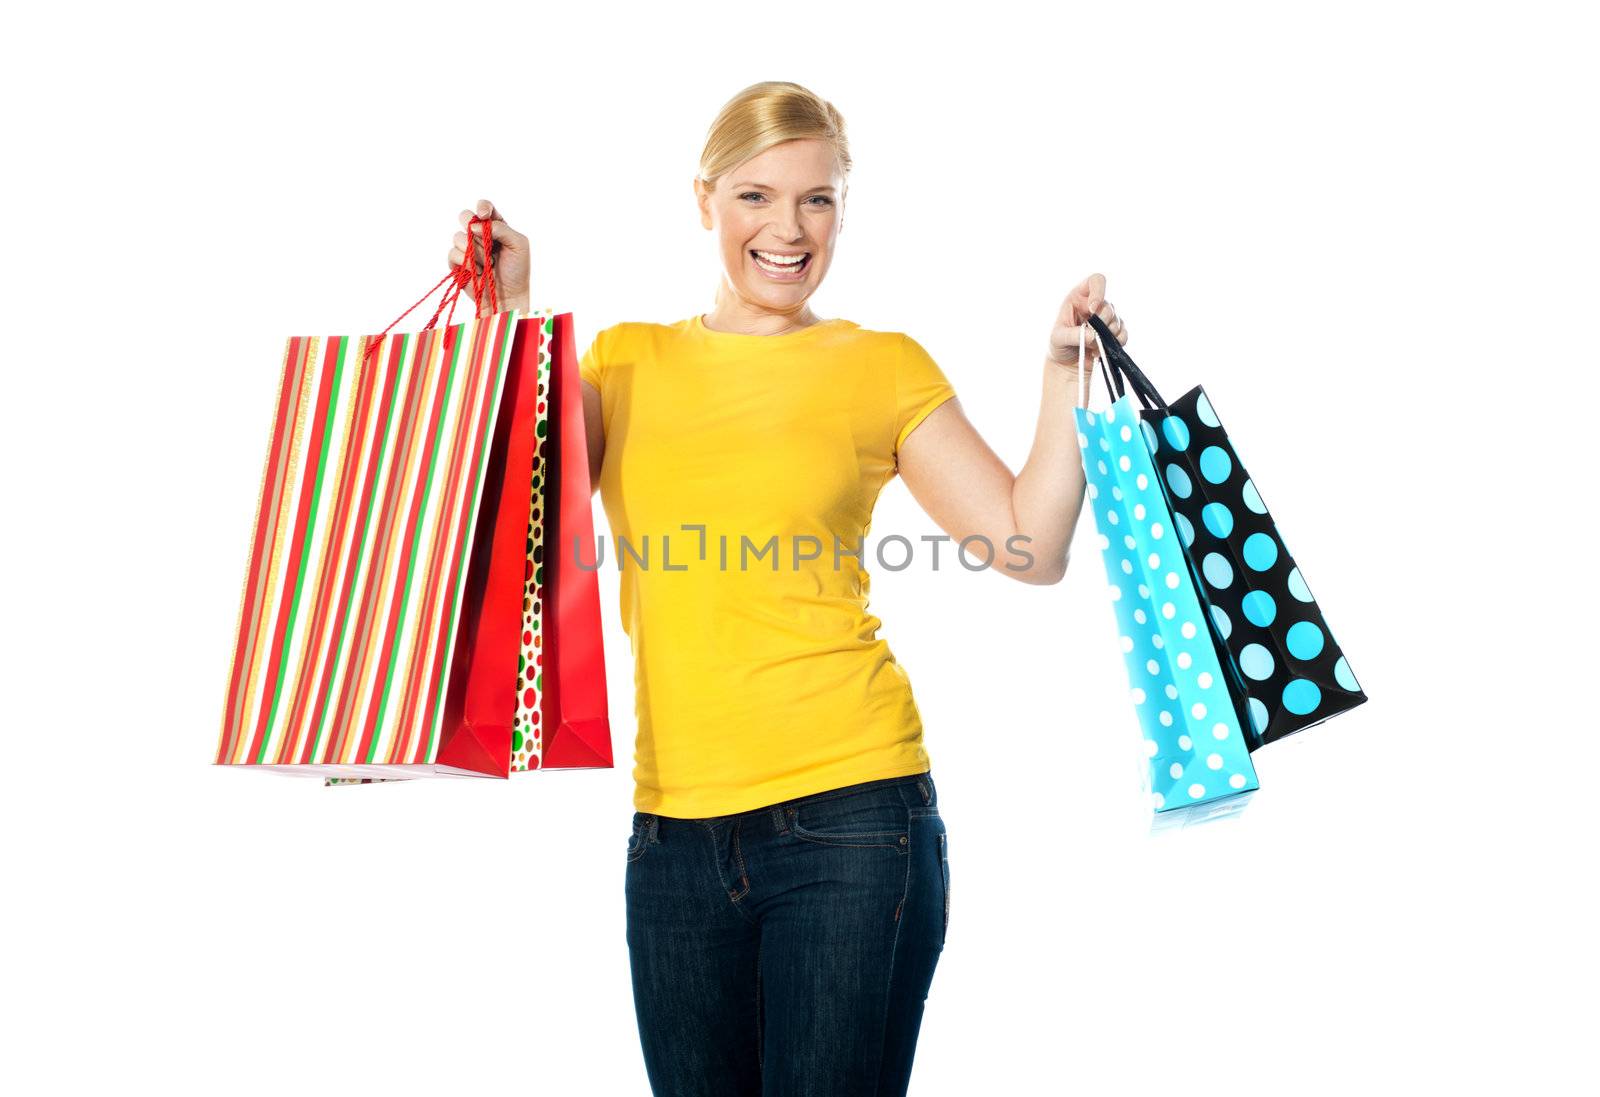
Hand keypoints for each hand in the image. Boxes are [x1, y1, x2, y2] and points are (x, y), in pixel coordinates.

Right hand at [448, 199, 530, 316]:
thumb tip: (474, 226)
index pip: (484, 207)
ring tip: (488, 264)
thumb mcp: (519, 244)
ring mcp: (467, 248)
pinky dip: (467, 263)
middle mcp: (480, 235)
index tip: (484, 216)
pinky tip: (479, 272)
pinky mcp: (457, 262)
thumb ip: (501, 228)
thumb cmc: (517, 271)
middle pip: (465, 216)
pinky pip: (453, 253)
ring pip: (458, 237)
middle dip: (471, 225)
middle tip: (483, 240)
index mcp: (496, 226)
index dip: (482, 207)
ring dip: (475, 251)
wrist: (507, 296)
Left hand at [1047, 272, 1128, 370]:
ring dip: (1108, 335)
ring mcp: (1106, 319)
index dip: (1098, 292)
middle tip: (1093, 335)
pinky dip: (1116, 343)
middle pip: (1108, 306)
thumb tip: (1093, 335)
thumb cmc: (1059, 345)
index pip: (1095, 281)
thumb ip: (1073, 335)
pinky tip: (1101, 351)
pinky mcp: (1113, 333)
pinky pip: (1123, 334)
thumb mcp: (1058, 338)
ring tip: (1094, 347)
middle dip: (1102, 322)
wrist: (1067, 363)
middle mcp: (1094, 305)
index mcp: (1078, 297)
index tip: (1093, 309)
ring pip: (1117, 320)